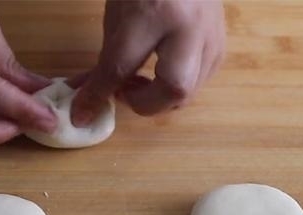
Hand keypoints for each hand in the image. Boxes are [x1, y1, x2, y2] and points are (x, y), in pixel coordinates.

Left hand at [72, 0, 225, 123]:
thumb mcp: (116, 12)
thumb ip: (106, 56)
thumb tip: (88, 95)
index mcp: (156, 12)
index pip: (121, 66)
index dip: (97, 94)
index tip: (81, 114)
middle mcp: (192, 27)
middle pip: (174, 90)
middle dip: (144, 103)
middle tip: (122, 92)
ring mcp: (213, 36)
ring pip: (189, 91)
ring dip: (158, 98)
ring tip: (138, 81)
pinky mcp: (221, 43)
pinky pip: (199, 80)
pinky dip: (174, 87)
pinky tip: (158, 72)